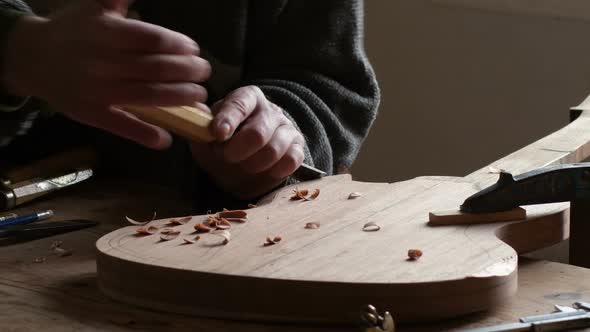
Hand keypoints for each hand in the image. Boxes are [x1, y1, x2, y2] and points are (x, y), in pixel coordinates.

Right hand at [2, 0, 210, 148]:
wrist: (32, 58)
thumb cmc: (73, 30)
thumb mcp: (96, 7)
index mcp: (107, 33)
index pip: (153, 39)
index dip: (179, 45)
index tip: (193, 49)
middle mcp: (104, 62)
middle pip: (157, 69)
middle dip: (188, 72)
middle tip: (204, 73)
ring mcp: (98, 90)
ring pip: (148, 96)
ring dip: (180, 98)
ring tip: (199, 96)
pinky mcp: (92, 114)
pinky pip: (123, 126)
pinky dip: (146, 134)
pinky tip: (166, 138)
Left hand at [191, 86, 305, 199]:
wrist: (244, 161)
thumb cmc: (223, 144)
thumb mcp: (205, 135)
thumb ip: (199, 129)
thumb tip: (195, 121)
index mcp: (246, 98)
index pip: (240, 104)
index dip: (229, 119)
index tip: (218, 134)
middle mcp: (269, 110)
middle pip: (258, 133)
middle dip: (238, 151)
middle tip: (227, 157)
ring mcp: (286, 128)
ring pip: (274, 150)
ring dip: (252, 165)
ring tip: (242, 165)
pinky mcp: (297, 148)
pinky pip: (290, 160)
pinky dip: (273, 171)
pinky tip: (262, 170)